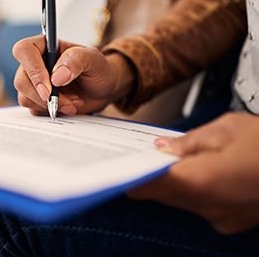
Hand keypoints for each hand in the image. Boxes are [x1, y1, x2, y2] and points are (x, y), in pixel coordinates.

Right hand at [13, 35, 134, 115]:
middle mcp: (36, 63)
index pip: (24, 51)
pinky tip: (68, 106)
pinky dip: (52, 111)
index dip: (33, 70)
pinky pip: (33, 109)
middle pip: (21, 80)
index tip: (49, 88)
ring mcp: (35, 82)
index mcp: (45, 45)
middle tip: (67, 101)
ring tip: (73, 102)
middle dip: (44, 96)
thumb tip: (56, 76)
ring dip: (50, 105)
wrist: (104, 88)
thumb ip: (76, 60)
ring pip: (25, 97)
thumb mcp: (93, 59)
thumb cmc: (98, 68)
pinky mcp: (38, 99)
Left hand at [129, 112, 258, 233]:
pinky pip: (199, 204)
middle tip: (139, 154)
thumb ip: (189, 140)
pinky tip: (194, 169)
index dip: (132, 176)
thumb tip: (163, 146)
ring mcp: (222, 217)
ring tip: (167, 157)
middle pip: (163, 192)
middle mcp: (210, 207)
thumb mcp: (228, 129)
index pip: (151, 185)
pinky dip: (191, 188)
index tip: (117, 167)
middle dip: (150, 174)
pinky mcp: (232, 219)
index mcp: (204, 181)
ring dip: (171, 180)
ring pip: (180, 199)